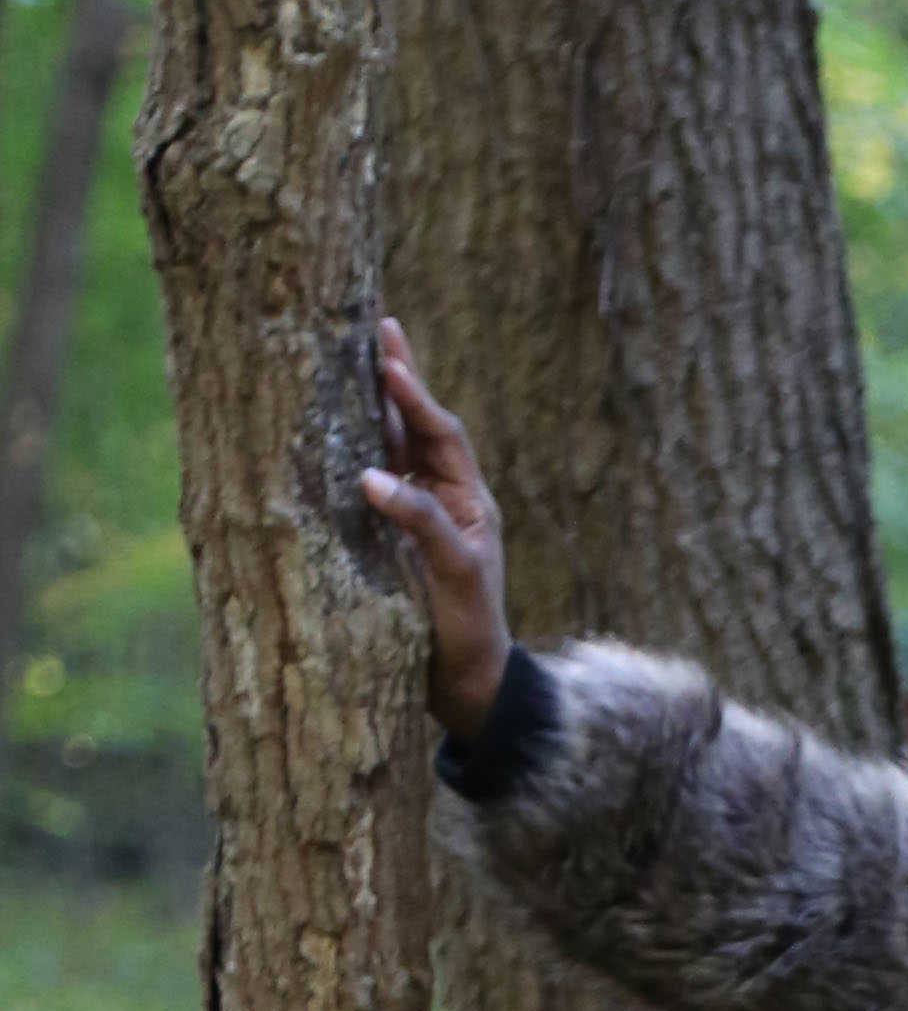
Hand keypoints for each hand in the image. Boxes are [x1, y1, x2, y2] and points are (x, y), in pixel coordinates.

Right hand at [360, 317, 512, 738]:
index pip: (442, 434)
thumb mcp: (454, 574)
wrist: (464, 683)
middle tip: (380, 327)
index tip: (388, 358)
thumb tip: (371, 476)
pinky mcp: (391, 537)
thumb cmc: (469, 630)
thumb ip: (419, 522)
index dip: (414, 396)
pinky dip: (355, 451)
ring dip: (373, 406)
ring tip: (354, 357)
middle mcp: (445, 499)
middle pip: (418, 427)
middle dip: (398, 380)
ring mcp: (417, 515)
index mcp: (470, 500)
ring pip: (394, 449)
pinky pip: (373, 483)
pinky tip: (335, 424)